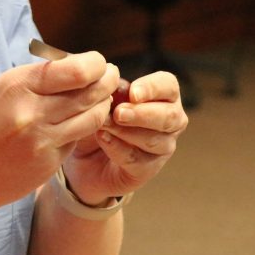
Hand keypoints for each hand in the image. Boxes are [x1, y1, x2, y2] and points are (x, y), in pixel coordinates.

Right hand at [0, 52, 120, 216]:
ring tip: (102, 97)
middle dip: (108, 80)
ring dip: (103, 105)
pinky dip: (84, 127)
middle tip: (111, 76)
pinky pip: (77, 139)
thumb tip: (79, 68)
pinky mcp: (47, 164)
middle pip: (91, 92)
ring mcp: (41, 141)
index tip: (98, 63)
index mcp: (17, 85)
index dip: (96, 64)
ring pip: (93, 117)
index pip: (77, 69)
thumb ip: (38, 80)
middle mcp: (31, 112)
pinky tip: (81, 121)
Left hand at [62, 70, 186, 204]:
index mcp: (163, 96)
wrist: (83, 155)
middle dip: (143, 113)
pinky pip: (138, 161)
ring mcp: (162, 148)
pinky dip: (118, 149)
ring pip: (155, 140)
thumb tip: (109, 84)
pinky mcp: (148, 170)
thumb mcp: (99, 100)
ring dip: (127, 131)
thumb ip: (108, 91)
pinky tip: (103, 138)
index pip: (168, 85)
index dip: (153, 88)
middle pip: (170, 116)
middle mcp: (170, 121)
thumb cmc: (98, 117)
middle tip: (119, 112)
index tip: (132, 93)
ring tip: (104, 124)